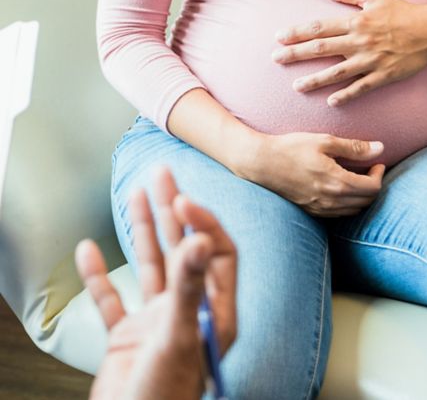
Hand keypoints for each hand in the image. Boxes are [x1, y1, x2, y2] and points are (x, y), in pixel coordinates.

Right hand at [75, 167, 236, 399]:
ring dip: (142, 230)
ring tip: (135, 192)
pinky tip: (88, 249)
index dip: (202, 222)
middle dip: (172, 210)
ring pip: (149, 266)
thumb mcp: (178, 338)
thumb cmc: (165, 397)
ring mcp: (156, 323)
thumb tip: (199, 239)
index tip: (183, 199)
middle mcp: (188, 311)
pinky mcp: (126, 338)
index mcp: (214, 311)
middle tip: (161, 171)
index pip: (216, 252)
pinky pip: (111, 299)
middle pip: (182, 248)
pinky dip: (99, 275)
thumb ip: (188, 288)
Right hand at [258, 131, 385, 216]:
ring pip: (354, 210)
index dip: (379, 174)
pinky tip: (341, 187)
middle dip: (373, 185)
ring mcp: (320, 209)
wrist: (262, 163)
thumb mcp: (324, 141)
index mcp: (337, 182)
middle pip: (366, 201)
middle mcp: (331, 201)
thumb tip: (380, 148)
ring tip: (357, 176)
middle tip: (370, 168)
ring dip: (361, 196)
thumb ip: (354, 147)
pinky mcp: (311, 211)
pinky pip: (339, 213)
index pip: (373, 188)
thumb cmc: (292, 148)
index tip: (377, 162)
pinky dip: (347, 203)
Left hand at [272, 0, 426, 106]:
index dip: (297, 32)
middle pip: (321, 49)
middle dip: (296, 54)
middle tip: (276, 59)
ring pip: (337, 72)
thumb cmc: (400, 12)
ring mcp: (371, 60)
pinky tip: (331, 102)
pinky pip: (361, 88)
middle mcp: (359, 41)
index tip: (279, 37)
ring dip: (315, 80)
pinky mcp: (383, 75)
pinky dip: (346, 95)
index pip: (319, 27)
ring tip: (297, 87)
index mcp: (355, 21)